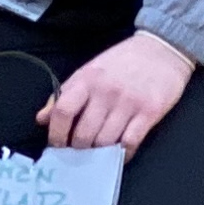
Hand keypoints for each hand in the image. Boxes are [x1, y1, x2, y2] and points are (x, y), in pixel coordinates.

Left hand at [40, 28, 195, 158]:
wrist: (161, 50)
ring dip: (98, 153)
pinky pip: (130, 142)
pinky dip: (121, 153)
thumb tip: (42, 118)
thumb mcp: (89, 71)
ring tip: (96, 154)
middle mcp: (105, 92)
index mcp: (86, 79)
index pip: (62, 111)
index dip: (56, 133)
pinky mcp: (149, 113)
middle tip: (78, 153)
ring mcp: (128, 103)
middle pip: (83, 133)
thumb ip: (65, 94)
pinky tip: (118, 153)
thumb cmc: (122, 61)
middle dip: (78, 148)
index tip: (56, 145)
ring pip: (105, 141)